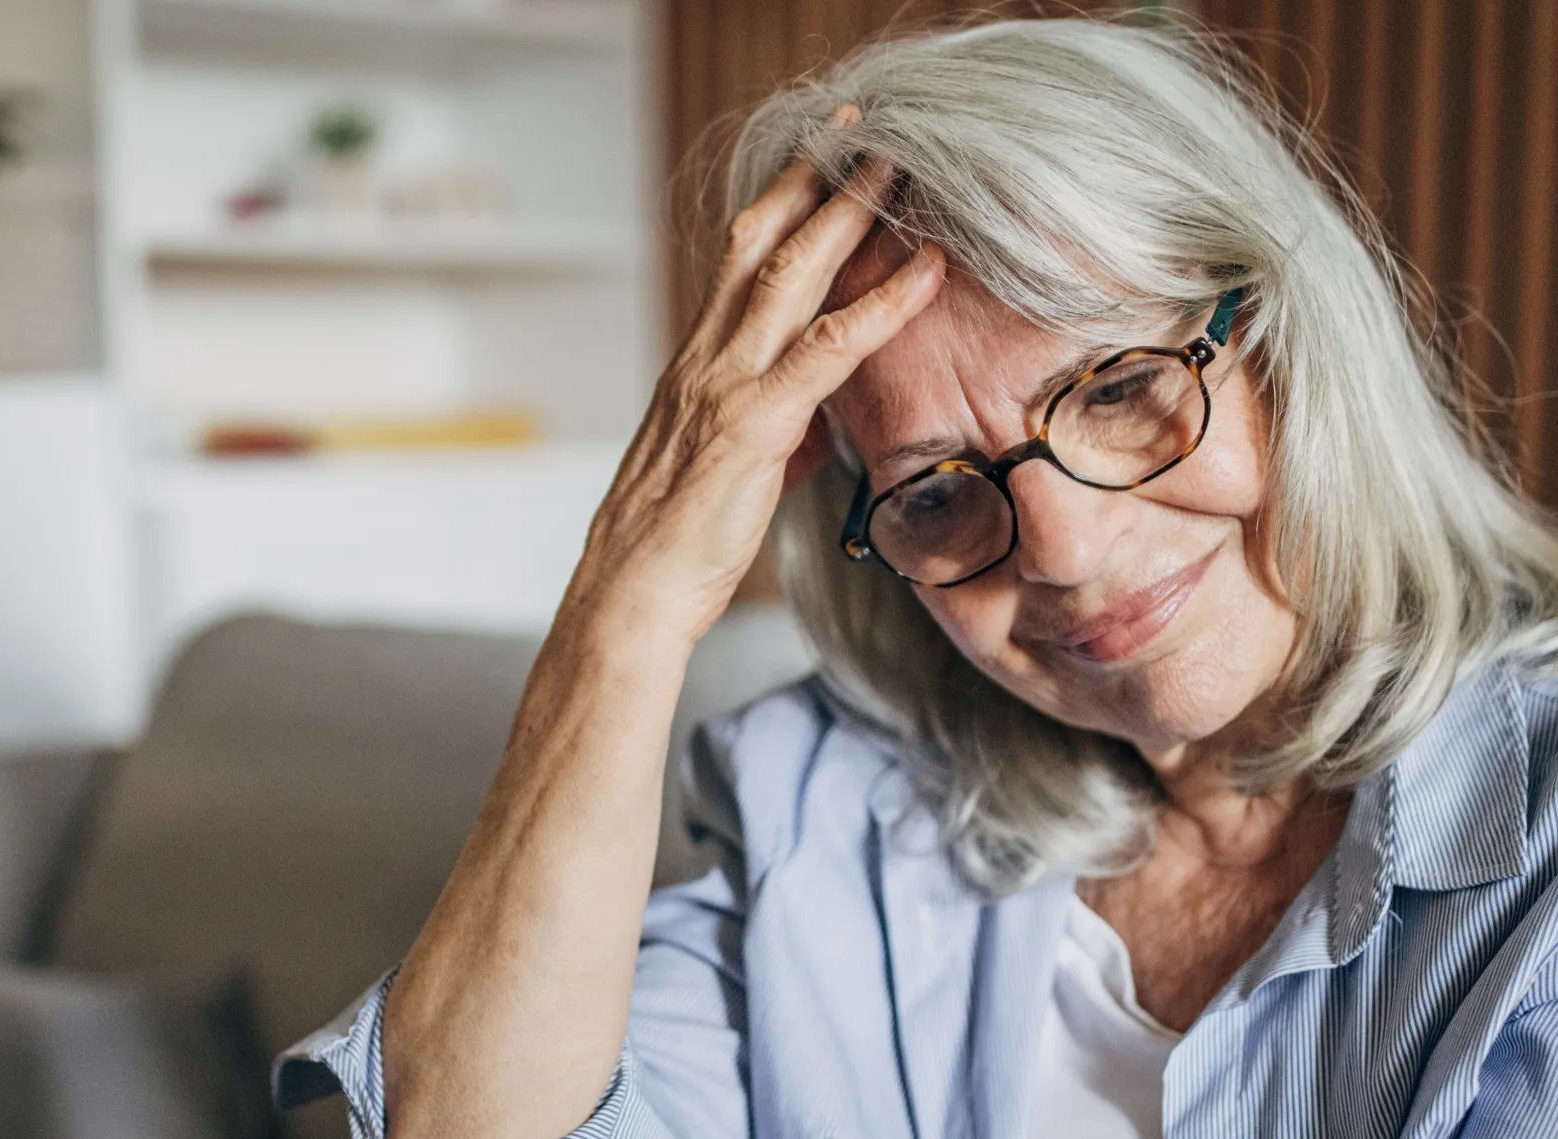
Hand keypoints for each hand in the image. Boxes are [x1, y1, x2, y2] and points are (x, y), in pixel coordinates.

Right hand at [559, 129, 945, 647]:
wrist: (632, 592)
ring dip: (849, 214)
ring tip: (893, 166)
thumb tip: (812, 430)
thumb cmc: (677, 545)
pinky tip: (924, 273)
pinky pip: (828, 350)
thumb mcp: (729, 472)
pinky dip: (882, 305)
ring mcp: (727, 385)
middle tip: (854, 126)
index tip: (817, 158)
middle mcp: (707, 358)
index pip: (736, 260)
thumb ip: (772, 434)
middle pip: (761, 242)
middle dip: (812, 179)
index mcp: (697, 364)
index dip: (778, 202)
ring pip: (792, 275)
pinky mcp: (754, 425)